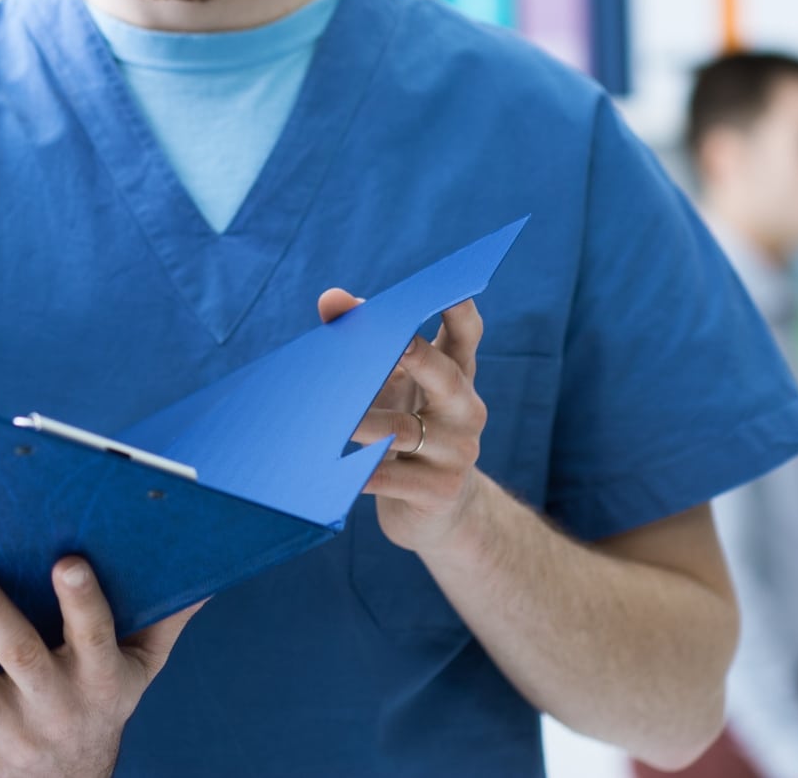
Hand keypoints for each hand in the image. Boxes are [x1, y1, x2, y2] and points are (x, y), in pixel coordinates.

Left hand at [0, 557, 201, 777]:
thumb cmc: (102, 711)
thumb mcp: (141, 673)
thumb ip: (163, 621)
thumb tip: (200, 570)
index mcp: (101, 679)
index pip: (95, 636)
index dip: (82, 602)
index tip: (67, 561)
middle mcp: (54, 705)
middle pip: (19, 654)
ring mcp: (5, 728)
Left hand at [319, 289, 487, 554]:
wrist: (439, 511)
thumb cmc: (407, 432)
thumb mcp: (389, 387)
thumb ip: (364, 341)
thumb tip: (331, 299)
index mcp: (457, 377)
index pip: (466, 338)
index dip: (460, 311)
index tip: (451, 286)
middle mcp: (465, 410)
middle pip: (445, 378)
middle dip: (419, 357)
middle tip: (395, 340)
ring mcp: (456, 453)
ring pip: (406, 431)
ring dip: (369, 423)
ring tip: (338, 419)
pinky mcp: (438, 491)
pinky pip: (393, 479)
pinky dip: (364, 474)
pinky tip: (338, 471)